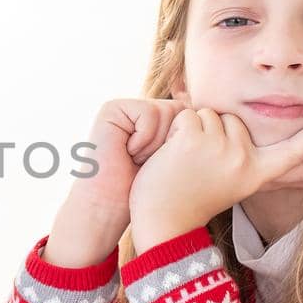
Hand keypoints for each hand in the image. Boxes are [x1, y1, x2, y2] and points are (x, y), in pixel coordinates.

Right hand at [42, 96, 192, 267]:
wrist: (110, 203)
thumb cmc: (143, 187)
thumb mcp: (171, 155)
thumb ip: (182, 127)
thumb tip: (192, 100)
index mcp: (153, 118)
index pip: (186, 115)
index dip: (181, 142)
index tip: (159, 162)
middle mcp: (138, 110)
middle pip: (178, 110)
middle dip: (170, 141)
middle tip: (146, 161)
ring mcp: (124, 107)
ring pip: (166, 111)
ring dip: (155, 143)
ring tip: (136, 157)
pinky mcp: (112, 108)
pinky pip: (149, 113)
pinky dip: (143, 139)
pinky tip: (127, 151)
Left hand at [128, 105, 302, 250]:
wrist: (163, 220)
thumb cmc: (192, 200)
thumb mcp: (232, 184)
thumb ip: (248, 163)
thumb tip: (291, 171)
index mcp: (257, 173)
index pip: (293, 151)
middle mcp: (245, 160)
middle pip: (234, 119)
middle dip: (215, 132)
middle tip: (200, 166)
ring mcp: (221, 147)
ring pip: (210, 114)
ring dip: (194, 130)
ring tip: (186, 162)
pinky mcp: (195, 138)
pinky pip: (189, 114)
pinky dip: (178, 129)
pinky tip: (174, 155)